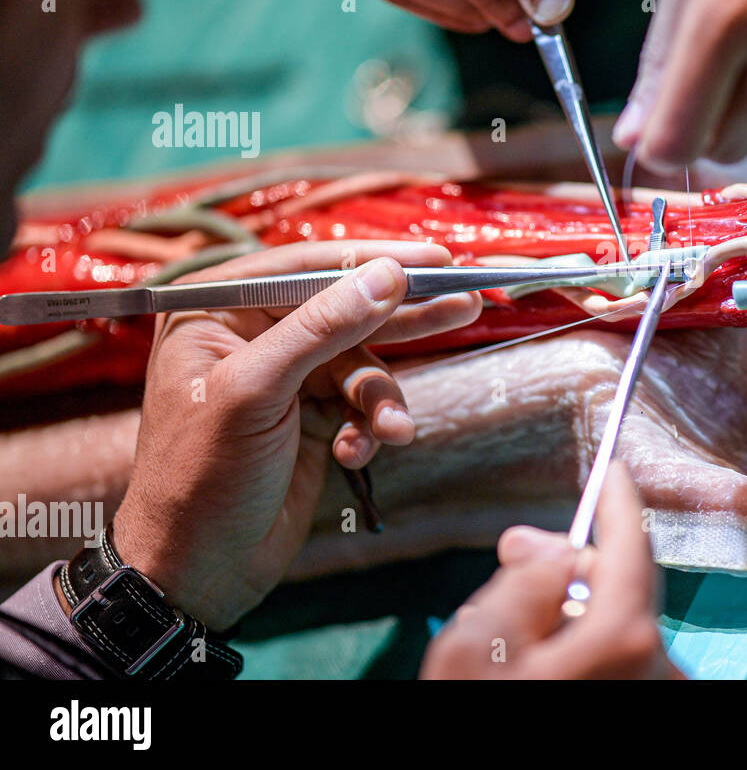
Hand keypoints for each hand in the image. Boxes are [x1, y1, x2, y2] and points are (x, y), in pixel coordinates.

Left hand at [112, 240, 481, 629]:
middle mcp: (253, 334)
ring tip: (394, 428)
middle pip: (347, 310)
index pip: (307, 267)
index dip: (372, 262)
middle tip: (466, 302)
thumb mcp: (257, 390)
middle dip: (403, 317)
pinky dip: (368, 428)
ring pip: (363, 365)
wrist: (198, 568)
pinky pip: (361, 405)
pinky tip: (356, 451)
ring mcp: (286, 378)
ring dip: (380, 399)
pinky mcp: (312, 417)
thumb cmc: (201, 473)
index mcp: (219, 309)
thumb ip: (323, 328)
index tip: (436, 258)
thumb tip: (388, 274)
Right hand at [421, 460, 682, 678]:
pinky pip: (621, 661)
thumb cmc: (479, 714)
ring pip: (618, 625)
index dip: (618, 499)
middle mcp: (657, 664)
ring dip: (575, 618)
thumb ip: (518, 580)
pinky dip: (587, 652)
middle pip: (620, 583)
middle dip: (573, 566)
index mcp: (620, 636)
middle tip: (518, 557)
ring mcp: (658, 689)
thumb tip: (550, 545)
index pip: (630, 542)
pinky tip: (541, 670)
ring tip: (516, 647)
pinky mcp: (649, 704)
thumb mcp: (472, 644)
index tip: (612, 469)